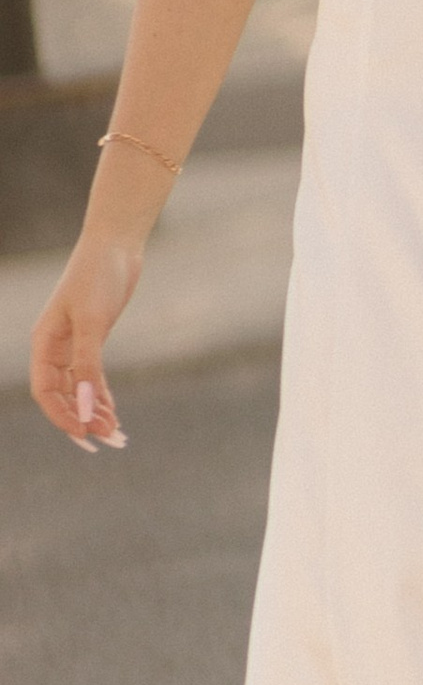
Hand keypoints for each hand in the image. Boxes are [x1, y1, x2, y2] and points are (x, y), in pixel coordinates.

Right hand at [29, 232, 143, 452]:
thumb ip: (88, 365)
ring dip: (94, 410)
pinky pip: (93, 376)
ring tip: (116, 433)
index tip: (84, 434)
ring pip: (80, 388)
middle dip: (82, 418)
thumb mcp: (92, 322)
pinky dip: (102, 395)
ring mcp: (74, 344)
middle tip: (106, 441)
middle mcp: (54, 347)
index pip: (46, 391)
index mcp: (43, 343)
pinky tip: (114, 413)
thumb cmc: (98, 276)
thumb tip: (88, 407)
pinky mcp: (93, 339)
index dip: (62, 415)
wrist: (116, 244)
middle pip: (63, 394)